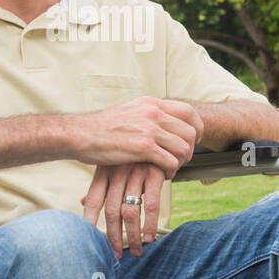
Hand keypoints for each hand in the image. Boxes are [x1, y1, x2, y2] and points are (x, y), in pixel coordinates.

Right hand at [72, 98, 203, 176]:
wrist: (81, 134)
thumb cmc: (101, 128)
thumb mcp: (129, 111)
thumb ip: (147, 114)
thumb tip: (162, 122)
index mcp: (151, 103)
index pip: (188, 111)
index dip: (196, 127)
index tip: (193, 140)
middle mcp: (154, 113)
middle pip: (190, 132)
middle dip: (189, 150)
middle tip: (180, 159)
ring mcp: (150, 129)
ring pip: (183, 148)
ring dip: (180, 162)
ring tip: (169, 168)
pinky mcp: (144, 147)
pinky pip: (170, 161)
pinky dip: (170, 171)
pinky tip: (160, 174)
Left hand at [82, 162, 165, 258]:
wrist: (158, 130)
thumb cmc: (132, 153)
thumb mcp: (113, 164)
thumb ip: (100, 185)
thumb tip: (83, 203)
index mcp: (104, 171)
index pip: (94, 200)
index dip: (90, 221)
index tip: (89, 241)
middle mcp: (118, 172)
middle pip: (111, 211)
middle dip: (113, 236)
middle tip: (115, 255)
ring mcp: (136, 173)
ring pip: (130, 211)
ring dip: (132, 235)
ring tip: (136, 251)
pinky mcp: (155, 173)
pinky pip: (151, 204)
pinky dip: (150, 223)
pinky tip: (150, 236)